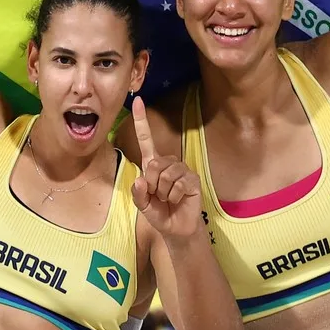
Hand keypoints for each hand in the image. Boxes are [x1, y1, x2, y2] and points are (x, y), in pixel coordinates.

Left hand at [129, 97, 202, 239]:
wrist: (177, 229)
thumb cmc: (159, 213)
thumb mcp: (143, 206)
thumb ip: (138, 194)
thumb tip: (140, 179)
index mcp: (152, 164)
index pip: (146, 139)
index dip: (141, 121)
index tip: (137, 100)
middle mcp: (167, 163)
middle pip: (153, 164)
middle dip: (151, 184)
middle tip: (156, 196)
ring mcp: (181, 170)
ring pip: (166, 174)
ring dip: (163, 192)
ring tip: (167, 199)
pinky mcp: (192, 179)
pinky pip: (178, 183)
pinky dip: (173, 196)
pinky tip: (177, 200)